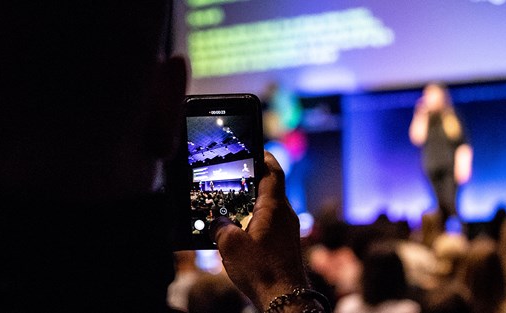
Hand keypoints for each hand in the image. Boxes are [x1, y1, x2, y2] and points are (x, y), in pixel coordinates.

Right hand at [211, 151, 308, 309]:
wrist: (284, 298)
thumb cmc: (261, 270)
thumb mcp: (229, 245)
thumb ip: (220, 227)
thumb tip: (217, 222)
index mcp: (274, 206)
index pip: (273, 171)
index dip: (264, 157)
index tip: (254, 148)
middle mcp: (285, 214)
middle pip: (271, 187)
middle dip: (253, 180)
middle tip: (234, 176)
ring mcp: (287, 229)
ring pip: (270, 207)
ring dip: (253, 202)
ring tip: (232, 204)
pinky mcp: (285, 243)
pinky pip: (270, 223)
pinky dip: (256, 219)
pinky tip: (240, 230)